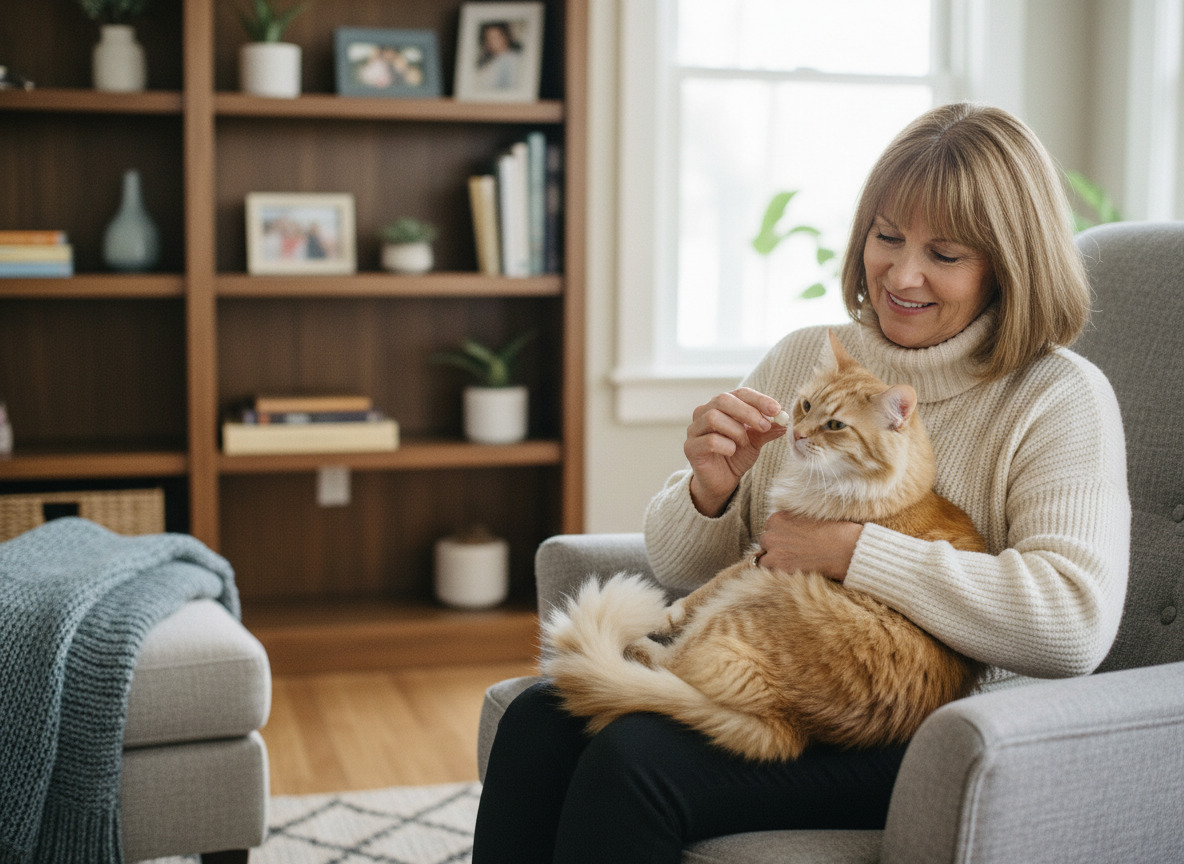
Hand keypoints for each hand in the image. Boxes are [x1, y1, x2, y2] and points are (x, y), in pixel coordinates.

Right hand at [684, 387, 787, 516]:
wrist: (721, 482)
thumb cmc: (736, 456)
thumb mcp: (756, 441)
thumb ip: (767, 430)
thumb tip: (784, 422)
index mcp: (722, 406)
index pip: (739, 393)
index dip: (758, 399)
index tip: (776, 410)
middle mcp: (704, 412)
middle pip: (723, 400)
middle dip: (747, 412)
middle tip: (764, 426)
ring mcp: (694, 429)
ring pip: (713, 418)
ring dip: (736, 431)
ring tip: (744, 443)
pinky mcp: (690, 448)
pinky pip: (709, 440)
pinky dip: (726, 446)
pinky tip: (731, 452)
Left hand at [756, 511, 862, 581]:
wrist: (845, 548)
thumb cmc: (833, 532)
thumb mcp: (808, 518)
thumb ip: (791, 523)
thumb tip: (786, 532)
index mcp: (777, 518)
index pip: (771, 529)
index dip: (783, 537)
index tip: (795, 542)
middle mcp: (771, 532)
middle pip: (766, 543)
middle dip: (778, 548)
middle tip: (796, 553)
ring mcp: (773, 549)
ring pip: (764, 558)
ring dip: (775, 561)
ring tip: (795, 564)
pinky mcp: (778, 565)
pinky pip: (767, 571)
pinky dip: (777, 572)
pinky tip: (792, 571)